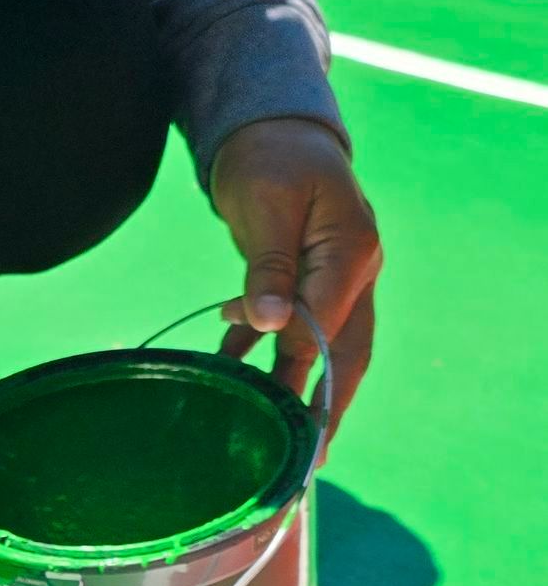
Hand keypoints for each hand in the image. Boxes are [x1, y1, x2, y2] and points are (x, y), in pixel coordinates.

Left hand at [209, 119, 382, 434]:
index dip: (305, 369)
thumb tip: (270, 324)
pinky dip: (266, 347)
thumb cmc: (270, 157)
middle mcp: (354, 270)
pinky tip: (231, 363)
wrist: (271, 130)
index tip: (284, 412)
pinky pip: (294, 325)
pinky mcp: (309, 279)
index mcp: (350, 251)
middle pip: (346, 349)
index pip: (329, 324)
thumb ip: (268, 266)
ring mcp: (335, 276)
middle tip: (311, 456)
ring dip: (294, 382)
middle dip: (327, 401)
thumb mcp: (265, 206)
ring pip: (322, 343)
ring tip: (270, 430)